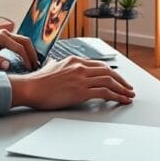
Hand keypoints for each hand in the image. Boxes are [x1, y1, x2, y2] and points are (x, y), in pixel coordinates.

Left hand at [0, 30, 38, 70]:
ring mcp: (5, 35)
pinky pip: (19, 43)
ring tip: (33, 63)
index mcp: (1, 36)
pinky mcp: (4, 39)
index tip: (29, 69)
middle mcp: (5, 33)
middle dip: (32, 54)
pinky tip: (26, 59)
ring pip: (23, 41)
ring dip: (30, 51)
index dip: (26, 58)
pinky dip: (25, 50)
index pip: (19, 47)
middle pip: (25, 41)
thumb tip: (8, 65)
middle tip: (36, 66)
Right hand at [9, 56, 134, 108]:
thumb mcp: (51, 66)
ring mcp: (81, 78)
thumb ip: (58, 65)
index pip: (99, 65)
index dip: (111, 73)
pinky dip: (116, 96)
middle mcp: (80, 67)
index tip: (117, 79)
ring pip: (109, 81)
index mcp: (74, 60)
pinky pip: (104, 92)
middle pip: (108, 72)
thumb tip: (55, 64)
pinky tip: (121, 100)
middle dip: (121, 80)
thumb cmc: (38, 81)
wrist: (30, 88)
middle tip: (128, 87)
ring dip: (122, 89)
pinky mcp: (81, 91)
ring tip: (128, 95)